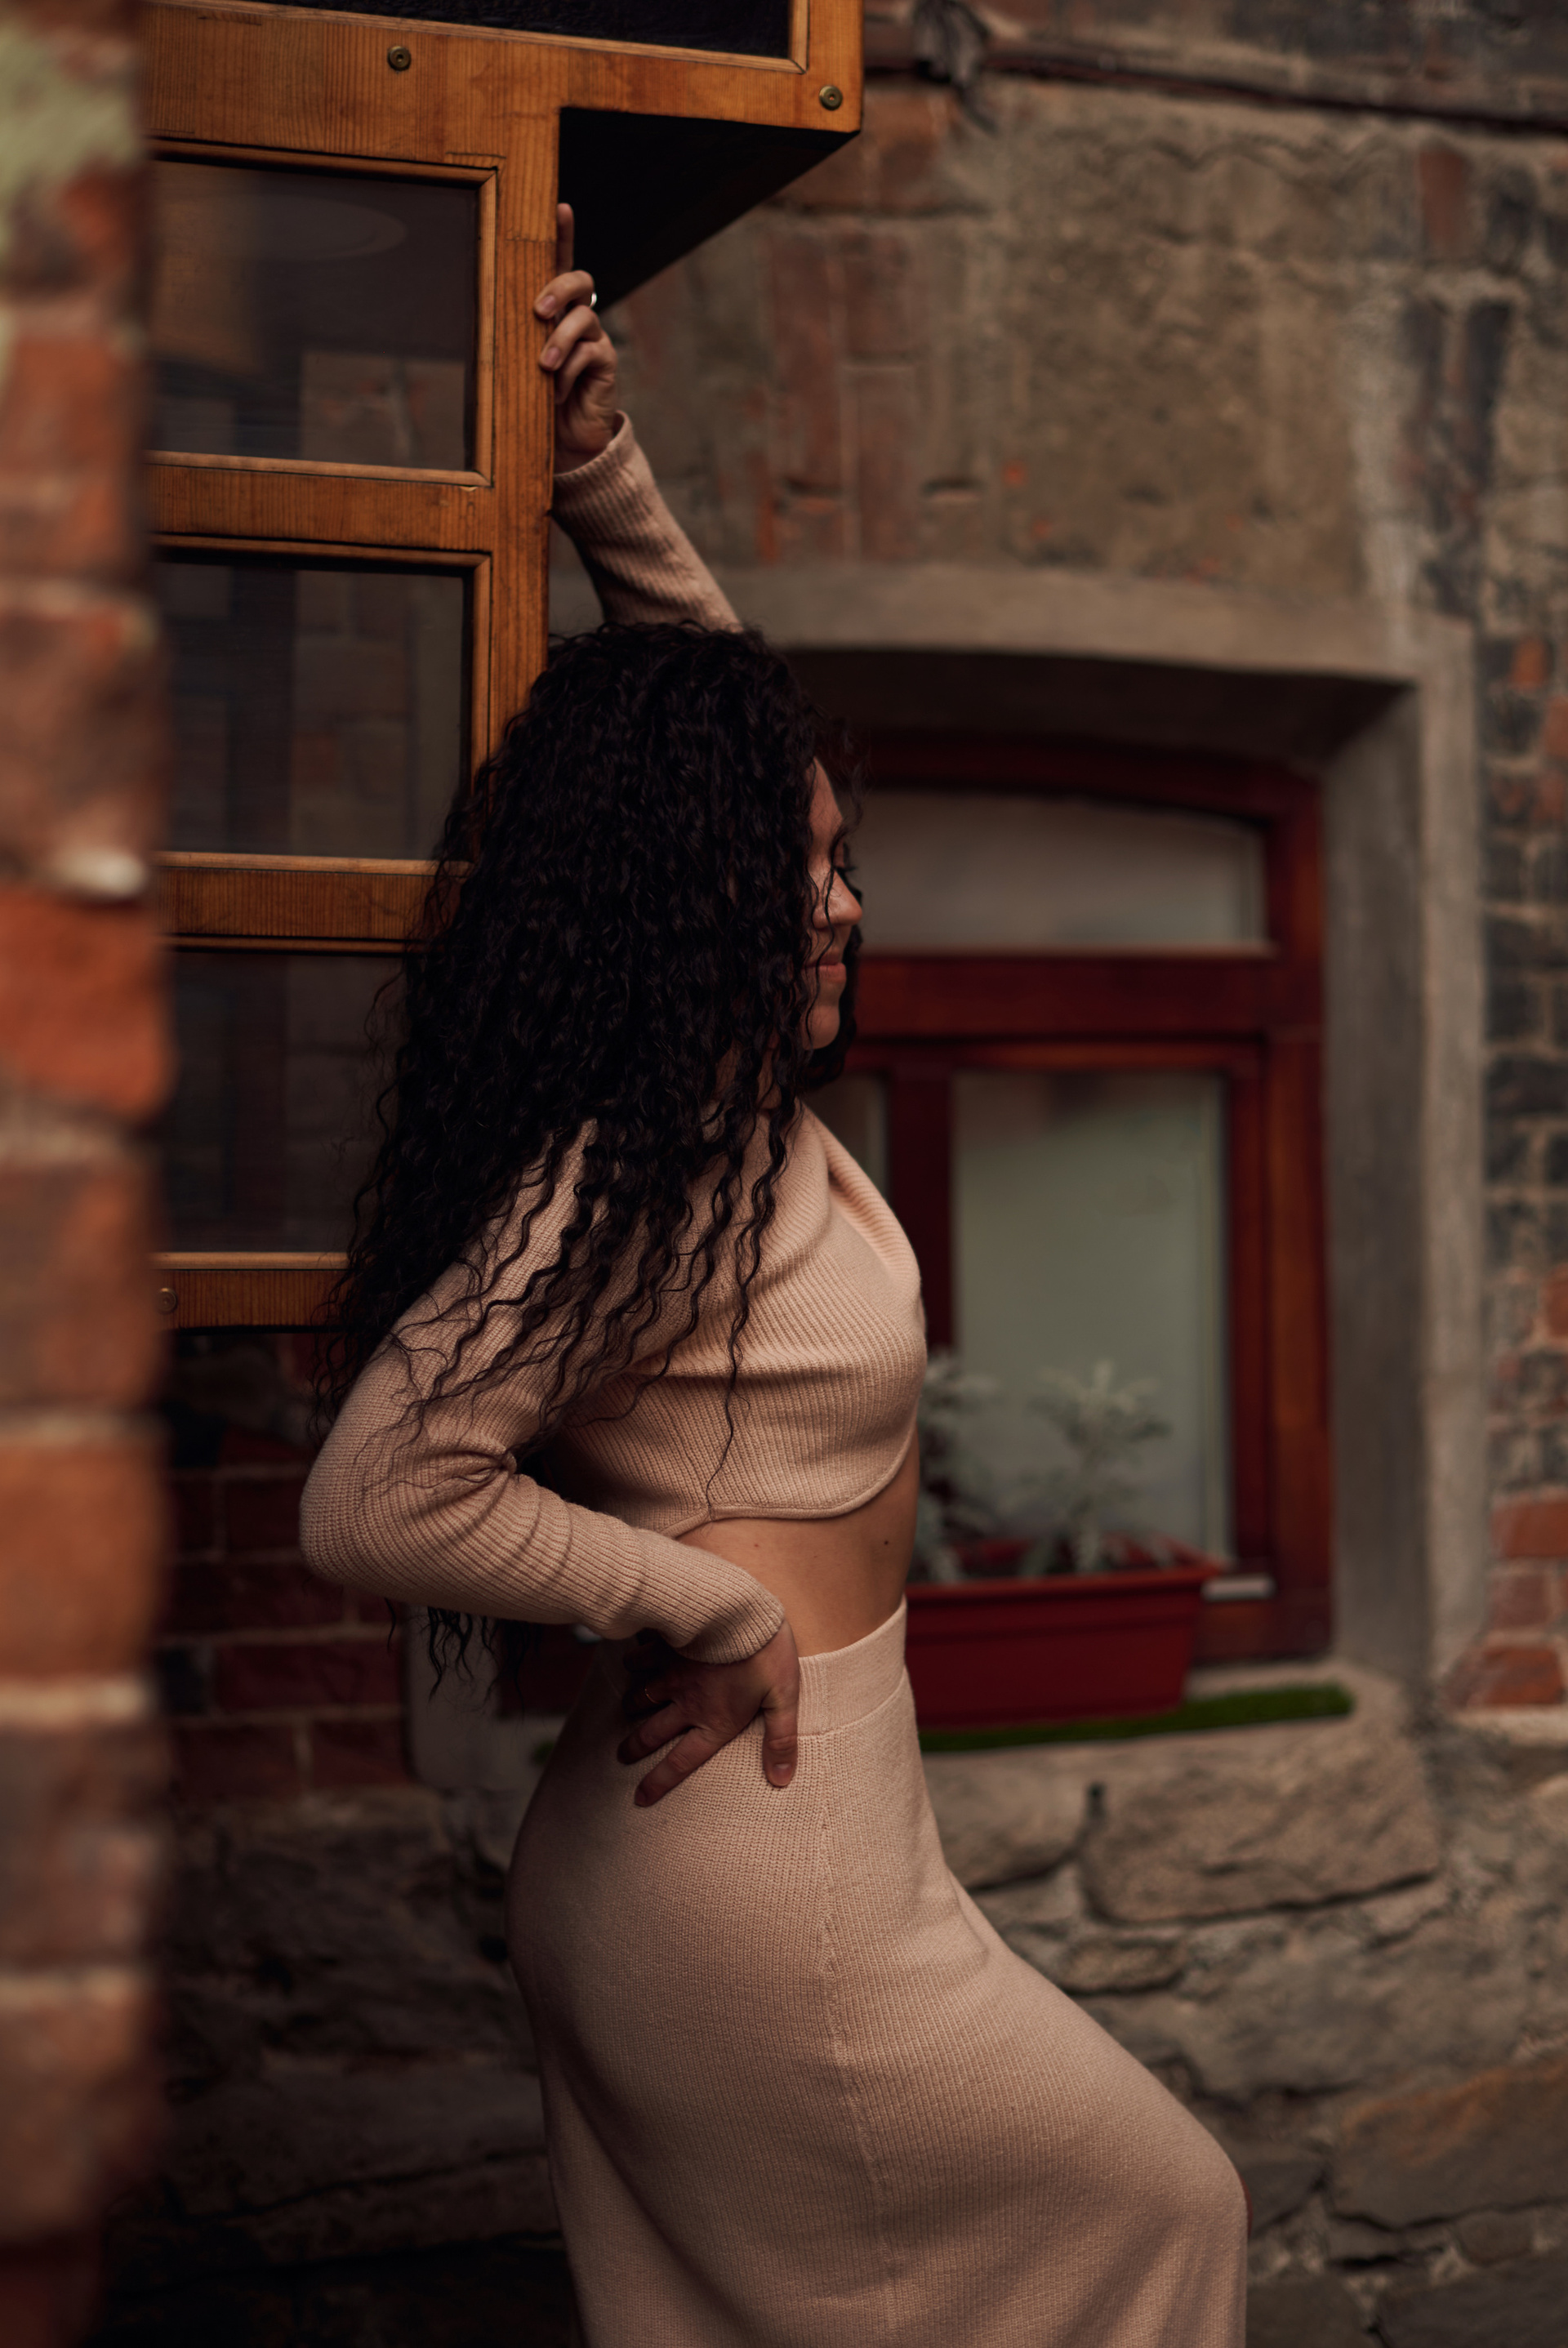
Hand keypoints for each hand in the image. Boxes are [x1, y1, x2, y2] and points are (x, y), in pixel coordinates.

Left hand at [535, 201, 617, 472]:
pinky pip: (589, 354)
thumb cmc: (534, 394)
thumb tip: (483, 313)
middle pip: (579, 279)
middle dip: (559, 288)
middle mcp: (578, 314)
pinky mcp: (605, 362)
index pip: (559, 261)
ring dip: (560, 340)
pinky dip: (568, 372)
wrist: (563, 437)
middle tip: (539, 309)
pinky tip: (554, 392)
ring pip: (583, 318)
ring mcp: (594, 336)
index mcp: (555, 307)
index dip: (563, 233)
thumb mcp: (517, 361)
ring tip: (544, 365)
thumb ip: (512, 335)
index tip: (560, 206)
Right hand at [617, 1622, 799, 1806]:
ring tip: (627, 1710)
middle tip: (621, 1756)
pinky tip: (632, 1661)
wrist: (739, 1610)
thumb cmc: (766, 1654)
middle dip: (634, 1748)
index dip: (659, 1782)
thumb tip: (782, 1779)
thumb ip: (781, 1739)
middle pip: (652, 1733)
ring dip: (631, 1707)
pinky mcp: (664, 1648)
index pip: (682, 1761)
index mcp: (715, 1721)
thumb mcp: (783, 1698)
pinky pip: (639, 1659)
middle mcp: (687, 1703)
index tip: (639, 1798)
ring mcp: (671, 1675)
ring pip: (640, 1697)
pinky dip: (633, 1663)